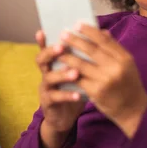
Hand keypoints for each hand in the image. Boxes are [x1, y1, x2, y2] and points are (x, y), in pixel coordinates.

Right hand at [35, 30, 85, 147]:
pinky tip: (78, 95)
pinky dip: (67, 95)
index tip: (43, 30)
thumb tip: (104, 34)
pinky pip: (56, 97)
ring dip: (62, 74)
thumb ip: (87, 54)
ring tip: (75, 72)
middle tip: (62, 48)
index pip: (47, 47)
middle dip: (50, 52)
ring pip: (49, 77)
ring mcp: (46, 87)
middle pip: (42, 59)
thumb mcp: (80, 71)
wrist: (65, 116)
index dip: (43, 40)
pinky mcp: (48, 102)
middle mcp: (47, 72)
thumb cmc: (74, 88)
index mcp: (54, 62)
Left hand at [59, 25, 146, 138]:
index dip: (89, 31)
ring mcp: (105, 80)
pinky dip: (69, 73)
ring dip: (68, 56)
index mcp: (124, 58)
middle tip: (63, 34)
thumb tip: (102, 31)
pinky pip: (79, 79)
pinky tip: (62, 68)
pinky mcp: (95, 92)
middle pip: (91, 50)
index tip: (77, 24)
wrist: (133, 110)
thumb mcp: (127, 64)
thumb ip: (115, 48)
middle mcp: (115, 67)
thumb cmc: (129, 83)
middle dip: (75, 40)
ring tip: (58, 50)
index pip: (104, 40)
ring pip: (81, 64)